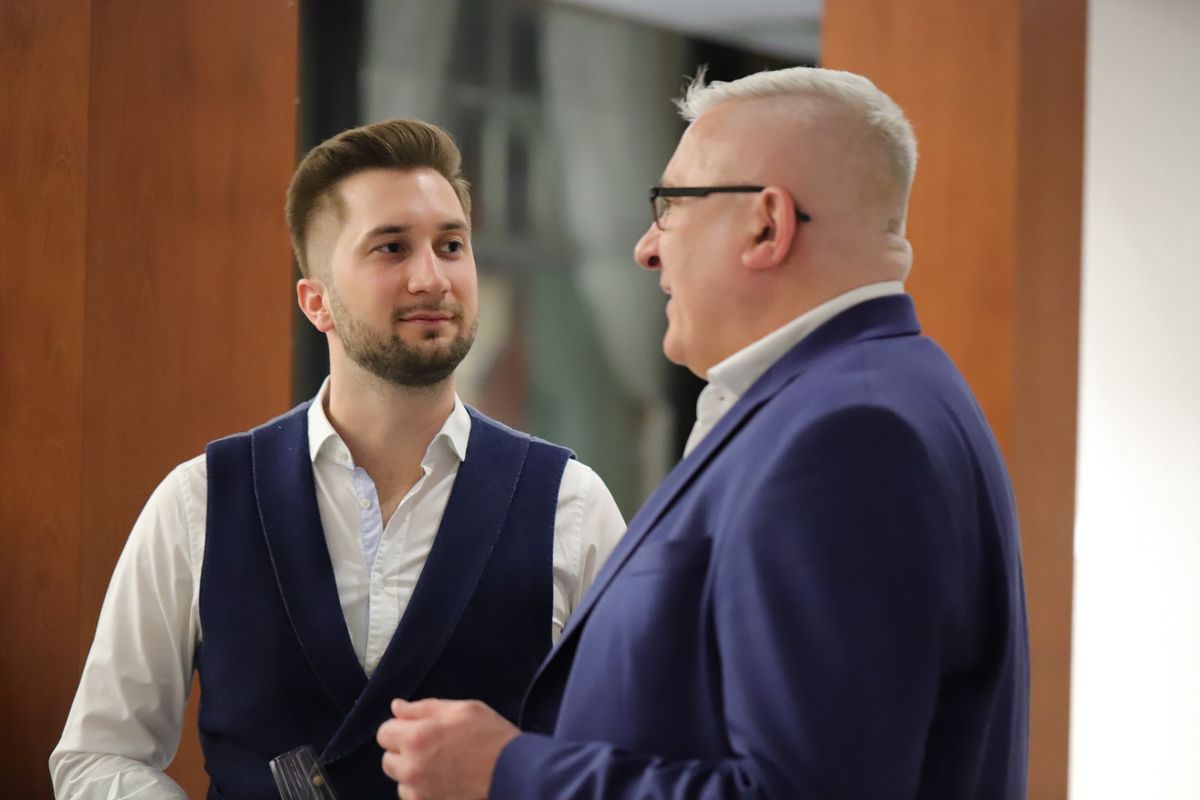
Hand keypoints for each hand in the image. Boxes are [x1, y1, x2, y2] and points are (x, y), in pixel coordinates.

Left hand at [377, 698, 519, 799]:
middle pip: (388, 759)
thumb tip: (396, 707)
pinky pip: (413, 797)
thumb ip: (424, 708)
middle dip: (404, 751)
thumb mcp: (462, 709)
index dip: (400, 728)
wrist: (514, 772)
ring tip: (441, 765)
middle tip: (432, 746)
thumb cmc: (491, 736)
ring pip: (400, 780)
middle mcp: (411, 767)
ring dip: (413, 772)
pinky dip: (422, 790)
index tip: (418, 728)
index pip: (384, 733)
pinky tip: (444, 781)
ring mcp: (419, 791)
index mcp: (416, 738)